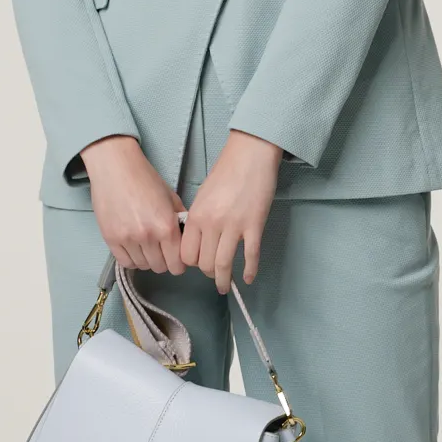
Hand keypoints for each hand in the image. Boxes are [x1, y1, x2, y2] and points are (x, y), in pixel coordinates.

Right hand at [80, 135, 185, 273]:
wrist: (116, 167)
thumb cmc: (145, 179)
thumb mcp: (171, 198)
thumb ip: (181, 221)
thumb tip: (187, 240)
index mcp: (167, 227)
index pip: (178, 264)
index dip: (179, 263)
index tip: (177, 258)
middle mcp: (148, 236)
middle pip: (160, 267)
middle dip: (164, 261)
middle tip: (162, 251)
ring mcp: (128, 239)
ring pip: (143, 266)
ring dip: (147, 259)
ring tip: (147, 247)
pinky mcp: (111, 239)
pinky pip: (125, 262)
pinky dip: (132, 259)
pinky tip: (134, 248)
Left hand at [181, 131, 282, 292]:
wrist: (250, 155)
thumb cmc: (226, 171)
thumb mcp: (202, 195)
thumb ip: (198, 219)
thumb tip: (198, 241)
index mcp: (196, 216)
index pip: (187, 254)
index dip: (192, 263)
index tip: (198, 263)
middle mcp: (212, 224)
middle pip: (205, 263)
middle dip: (209, 273)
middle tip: (214, 274)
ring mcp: (234, 226)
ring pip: (224, 265)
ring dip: (224, 280)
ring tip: (226, 286)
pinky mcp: (254, 225)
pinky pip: (250, 256)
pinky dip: (249, 271)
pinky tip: (248, 278)